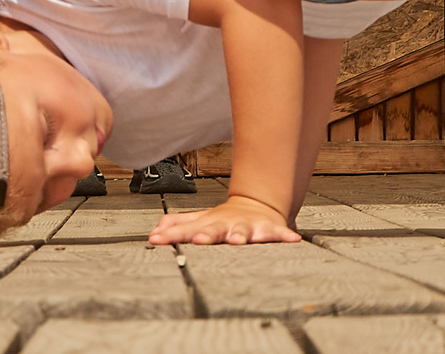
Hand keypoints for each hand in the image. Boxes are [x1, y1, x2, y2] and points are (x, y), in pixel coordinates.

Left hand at [150, 194, 299, 245]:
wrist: (257, 205)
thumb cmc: (224, 219)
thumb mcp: (200, 221)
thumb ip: (177, 226)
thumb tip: (153, 233)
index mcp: (208, 224)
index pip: (186, 230)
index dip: (172, 235)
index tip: (157, 239)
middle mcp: (227, 224)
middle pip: (214, 229)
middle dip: (207, 234)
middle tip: (199, 239)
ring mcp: (248, 226)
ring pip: (244, 231)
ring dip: (241, 235)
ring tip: (239, 240)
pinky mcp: (269, 229)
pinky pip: (278, 233)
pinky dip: (285, 235)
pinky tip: (291, 239)